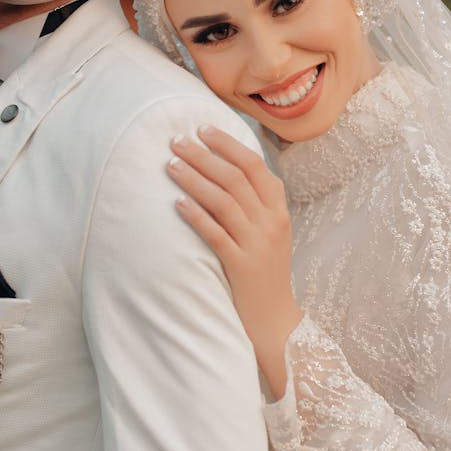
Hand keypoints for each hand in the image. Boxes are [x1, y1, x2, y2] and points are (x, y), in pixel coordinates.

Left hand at [168, 125, 300, 396]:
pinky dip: (197, 215)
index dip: (227, 144)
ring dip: (195, 178)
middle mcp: (270, 223)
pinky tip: (178, 202)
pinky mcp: (241, 266)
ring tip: (170, 165)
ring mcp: (257, 244)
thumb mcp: (271, 232)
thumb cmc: (265, 271)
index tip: (202, 129)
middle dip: (204, 155)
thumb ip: (256, 202)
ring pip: (224, 201)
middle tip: (176, 141)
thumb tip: (225, 166)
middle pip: (235, 178)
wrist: (275, 320)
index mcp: (279, 210)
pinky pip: (216, 234)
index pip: (254, 166)